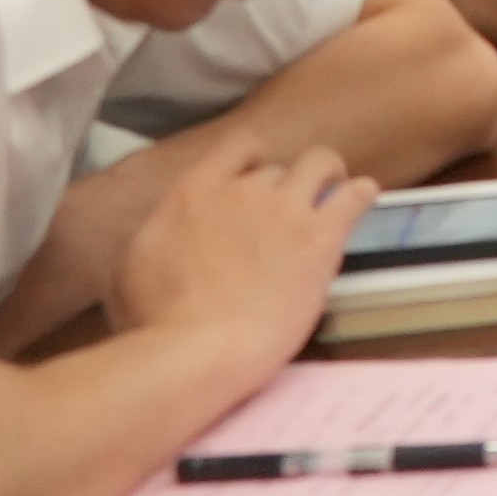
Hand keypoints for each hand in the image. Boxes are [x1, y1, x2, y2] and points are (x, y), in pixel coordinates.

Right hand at [113, 134, 371, 362]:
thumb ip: (157, 239)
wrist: (196, 348)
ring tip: (338, 190)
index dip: (252, 160)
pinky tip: (365, 198)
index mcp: (193, 193)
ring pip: (321, 164)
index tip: (257, 178)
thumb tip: (161, 237)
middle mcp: (242, 190)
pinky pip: (355, 196)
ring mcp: (285, 209)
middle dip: (283, 188)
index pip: (236, 147)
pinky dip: (362, 193)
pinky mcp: (320, 237)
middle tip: (290, 215)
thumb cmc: (153, 322)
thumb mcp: (131, 270)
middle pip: (276, 170)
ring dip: (329, 174)